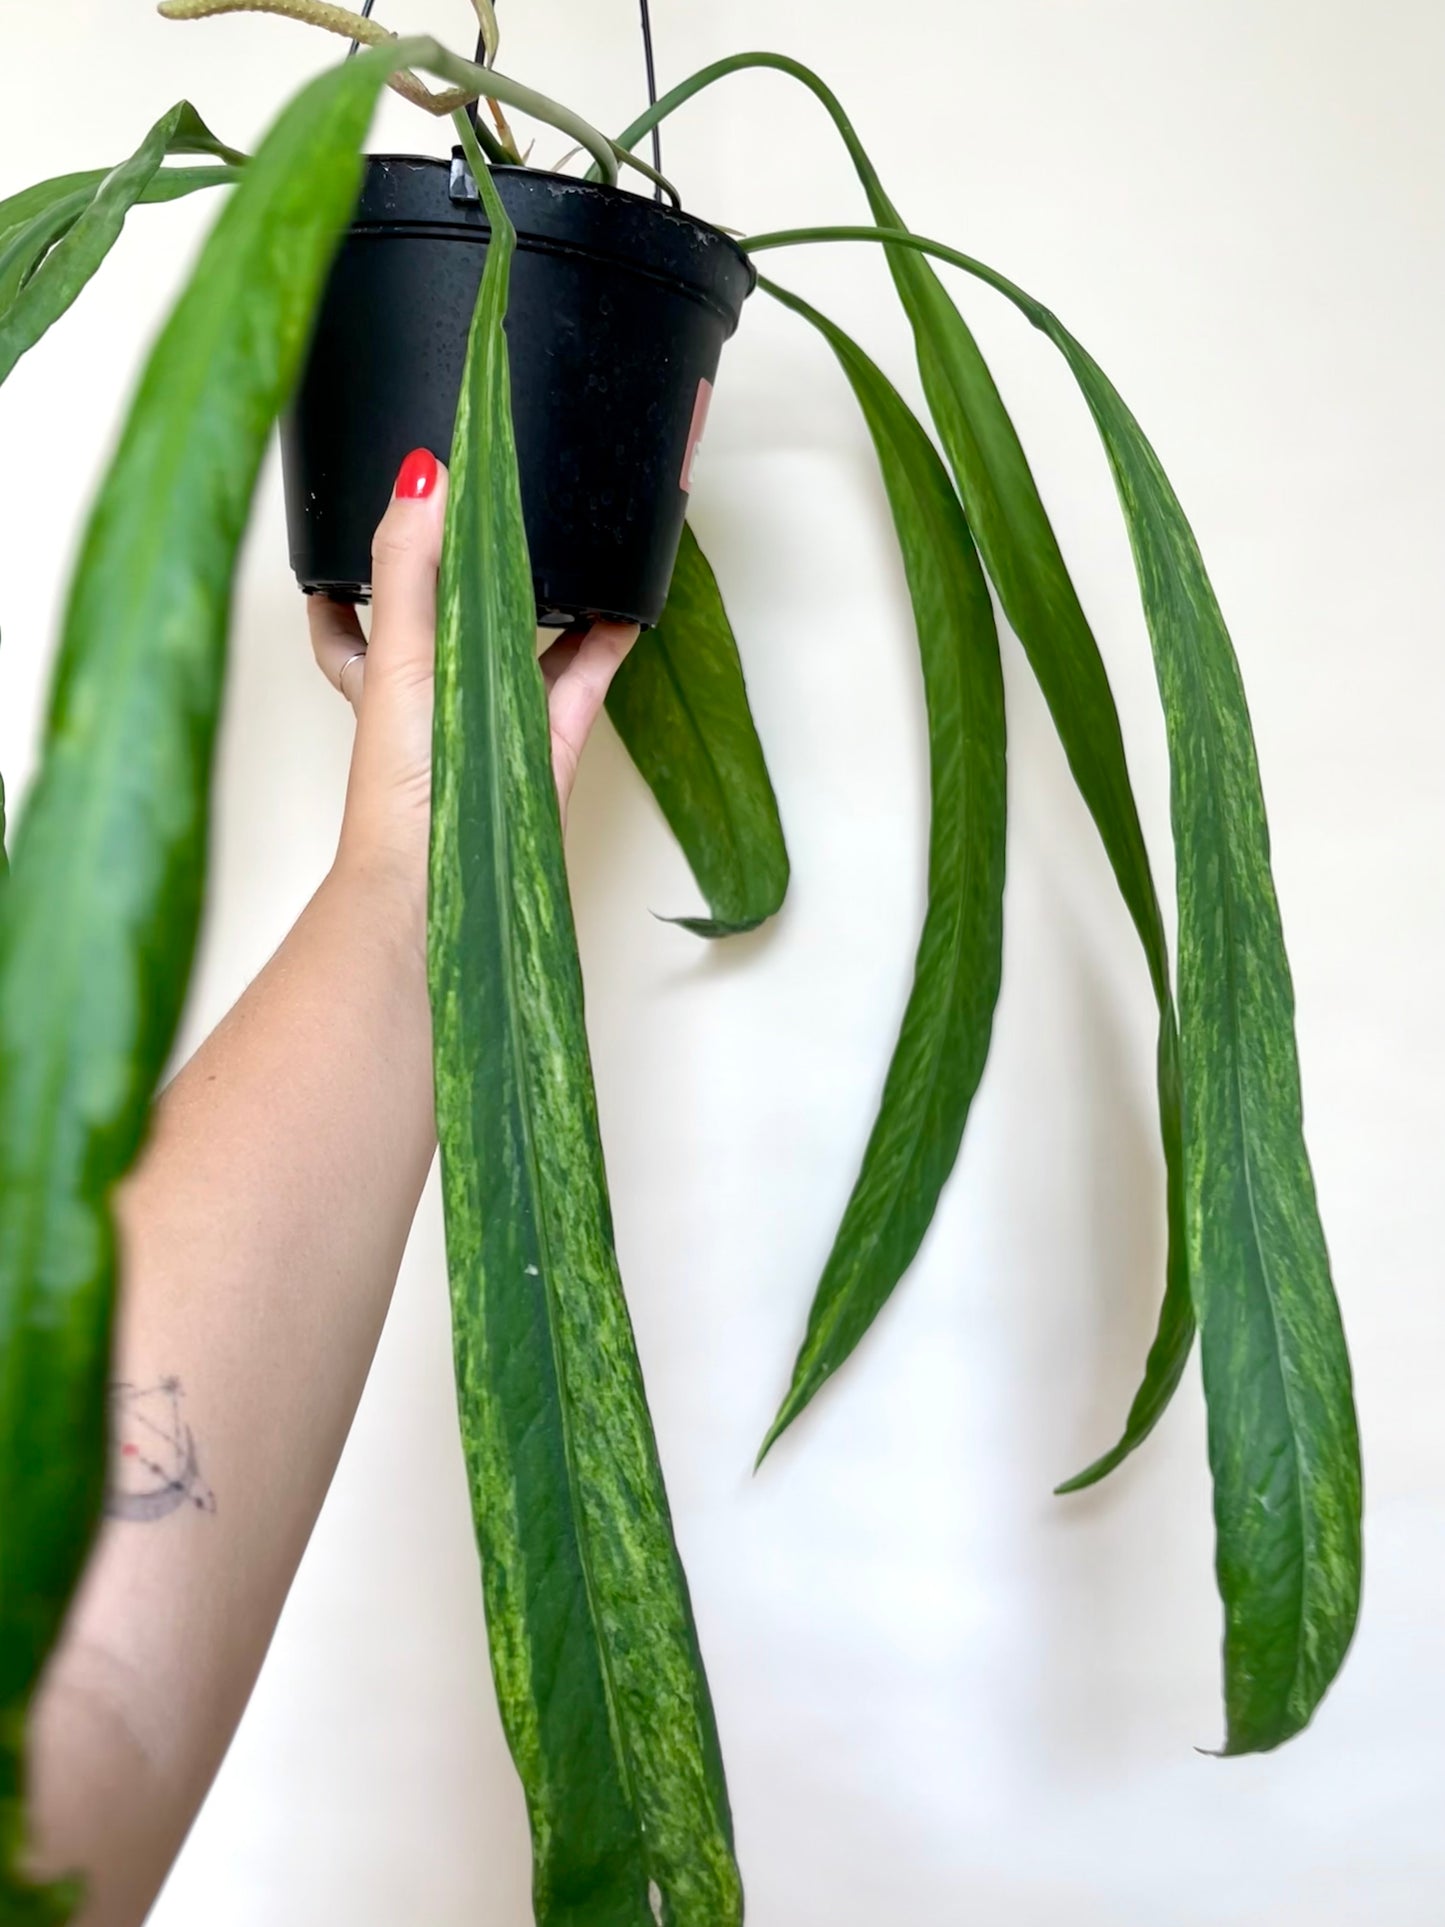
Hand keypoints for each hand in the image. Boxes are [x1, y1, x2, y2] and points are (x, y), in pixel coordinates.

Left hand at [307, 447, 638, 909]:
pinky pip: (587, 673)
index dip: (341, 581)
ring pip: (522, 640)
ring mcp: (499, 712)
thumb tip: (421, 476)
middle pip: (448, 617)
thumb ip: (406, 566)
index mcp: (380, 675)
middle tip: (483, 509)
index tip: (341, 533)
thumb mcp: (395, 652)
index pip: (345, 623)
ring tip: (564, 535)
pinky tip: (627, 599)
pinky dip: (609, 636)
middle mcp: (439, 691)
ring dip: (543, 594)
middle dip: (462, 570)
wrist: (446, 872)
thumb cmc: (402, 784)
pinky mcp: (554, 735)